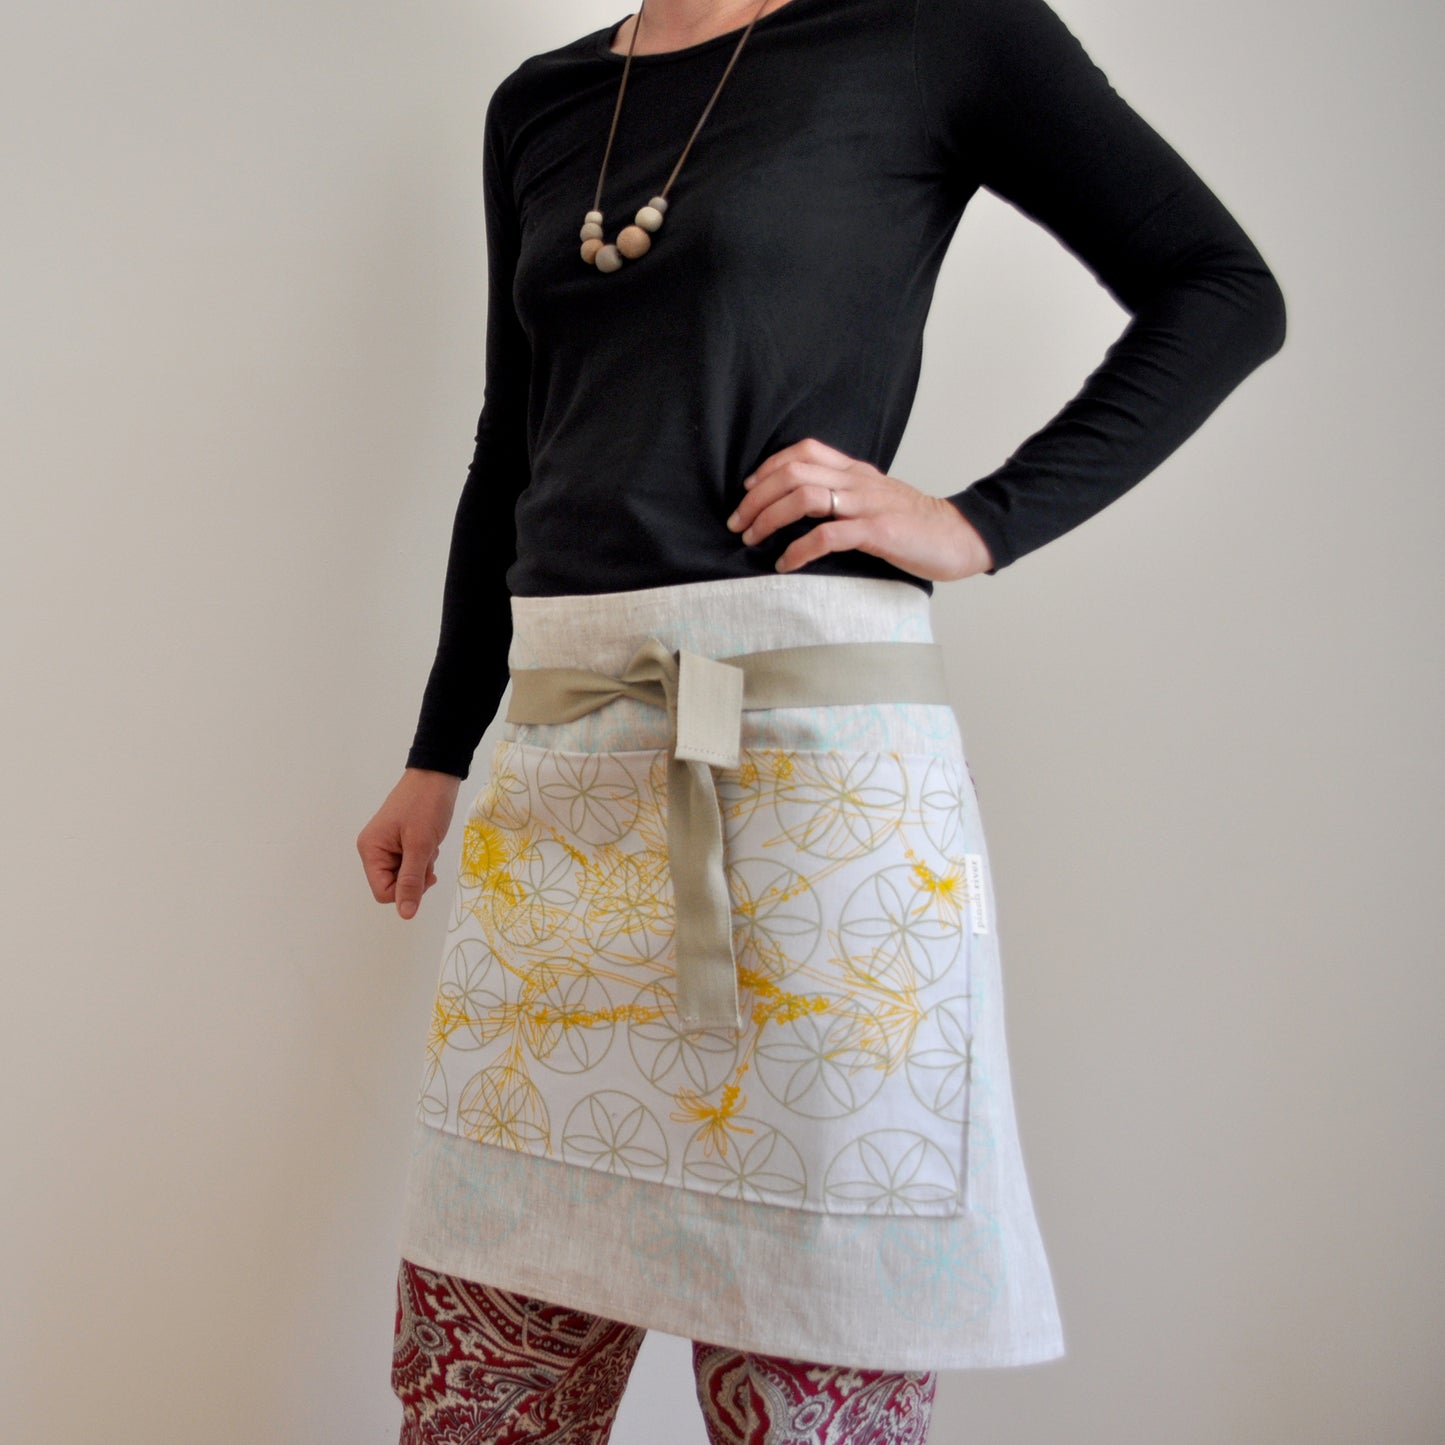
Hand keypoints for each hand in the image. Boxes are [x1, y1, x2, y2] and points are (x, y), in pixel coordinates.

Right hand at [356, 767, 462, 919]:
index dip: (405, 891)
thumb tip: (405, 914)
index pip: (383, 892)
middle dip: (416, 877)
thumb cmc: (426, 806)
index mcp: (370, 850)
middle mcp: (374, 850)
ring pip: (405, 875)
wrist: (437, 776)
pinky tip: (430, 841)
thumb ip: (411, 880)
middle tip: (428, 856)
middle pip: (394, 885)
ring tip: (429, 845)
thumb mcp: (420, 846)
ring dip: (422, 866)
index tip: (424, 875)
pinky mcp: (400, 841)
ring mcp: (387, 845)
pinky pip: (411, 862)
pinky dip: (424, 857)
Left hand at [725, 436, 993, 581]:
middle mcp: (857, 482)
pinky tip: (785, 563)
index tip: (748, 490)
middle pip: (792, 473)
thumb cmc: (915, 526)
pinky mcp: (877, 531)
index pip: (804, 451)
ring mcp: (867, 505)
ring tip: (752, 540)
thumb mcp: (876, 500)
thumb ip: (845, 496)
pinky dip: (798, 550)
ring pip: (803, 498)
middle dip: (756, 497)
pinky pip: (827, 536)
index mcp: (856, 472)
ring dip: (769, 519)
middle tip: (738, 523)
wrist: (959, 537)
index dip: (768, 467)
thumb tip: (803, 507)